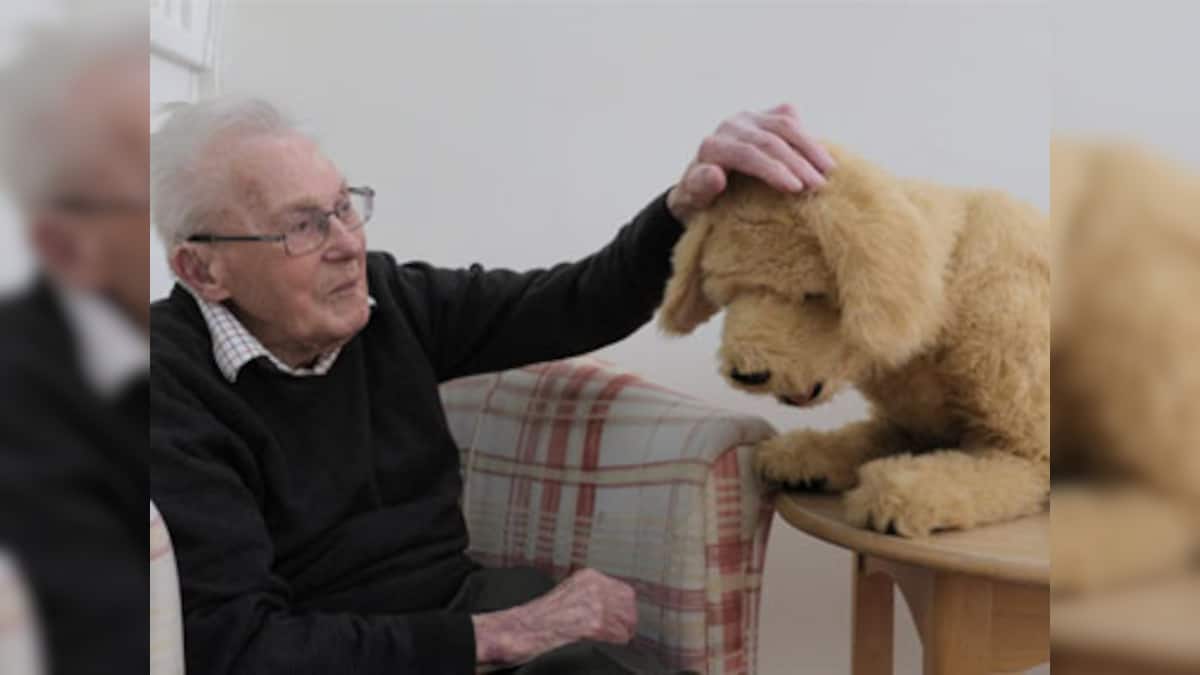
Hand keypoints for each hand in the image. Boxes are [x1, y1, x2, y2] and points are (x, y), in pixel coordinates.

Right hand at [471, 568, 636, 664]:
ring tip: (614, 639)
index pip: (624, 591)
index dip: (624, 608)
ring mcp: (596, 605)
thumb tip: (609, 607)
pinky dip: (616, 641)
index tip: (622, 619)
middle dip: (627, 620)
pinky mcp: (595, 624)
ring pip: (627, 619)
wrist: (521, 629)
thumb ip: (589, 595)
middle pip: (629, 604)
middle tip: (621, 632)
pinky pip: (619, 635)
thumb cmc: (538, 617)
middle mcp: (595, 586)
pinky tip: (607, 644)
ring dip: (622, 632)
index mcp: (589, 577)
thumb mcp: (567, 594)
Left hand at [666, 103, 836, 222]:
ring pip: (784, 124)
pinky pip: (788, 115)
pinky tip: (820, 154)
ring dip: (810, 146)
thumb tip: (716, 174)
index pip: (748, 154)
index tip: (796, 189)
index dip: (774, 170)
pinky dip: (805, 132)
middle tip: (820, 186)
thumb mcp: (693, 201)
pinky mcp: (762, 115)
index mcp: (711, 146)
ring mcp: (748, 118)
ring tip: (829, 170)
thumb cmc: (700, 201)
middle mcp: (729, 126)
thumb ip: (700, 188)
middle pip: (770, 140)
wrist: (702, 185)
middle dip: (798, 163)